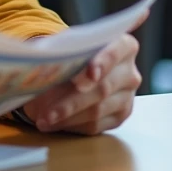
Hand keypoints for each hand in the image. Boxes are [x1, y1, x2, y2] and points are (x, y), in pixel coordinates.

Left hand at [22, 9, 147, 135]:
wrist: (78, 68)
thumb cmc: (73, 53)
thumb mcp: (67, 45)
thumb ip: (63, 51)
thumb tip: (40, 63)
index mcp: (124, 46)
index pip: (116, 52)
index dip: (101, 63)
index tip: (84, 76)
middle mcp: (130, 72)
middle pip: (102, 87)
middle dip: (71, 100)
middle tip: (46, 109)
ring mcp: (127, 96)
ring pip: (97, 109)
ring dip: (67, 116)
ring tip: (43, 118)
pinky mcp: (120, 116)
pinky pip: (96, 125)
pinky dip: (71, 124)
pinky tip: (53, 123)